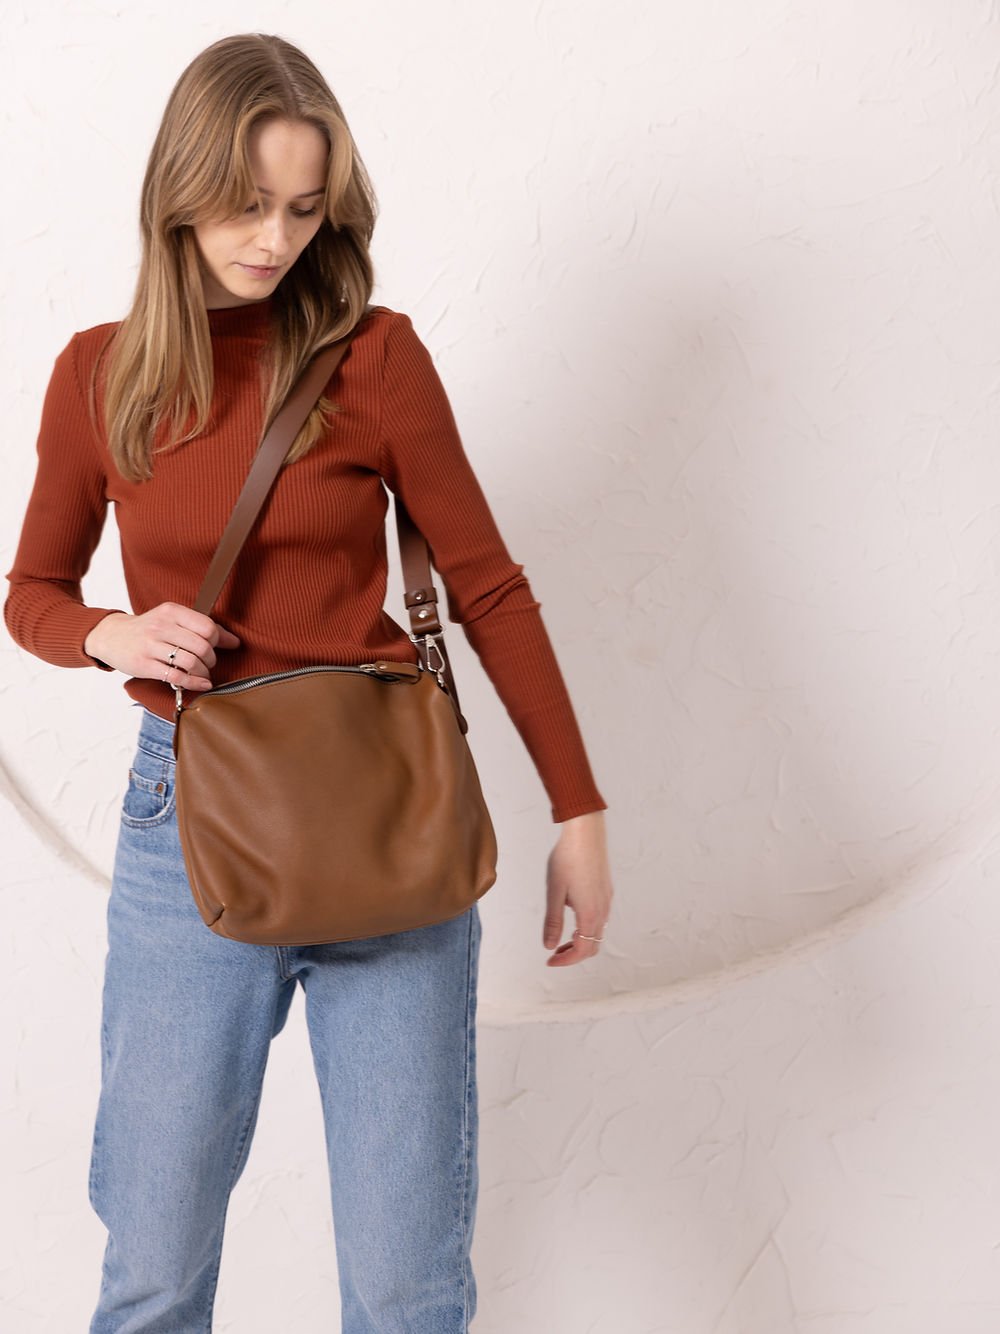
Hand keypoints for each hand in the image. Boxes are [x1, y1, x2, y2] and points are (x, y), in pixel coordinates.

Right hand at [83, 603, 241, 689]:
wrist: (110, 636)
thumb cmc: (148, 629)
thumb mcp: (171, 619)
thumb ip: (200, 627)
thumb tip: (234, 641)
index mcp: (171, 611)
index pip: (207, 627)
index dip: (219, 640)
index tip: (220, 648)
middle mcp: (161, 626)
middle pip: (202, 646)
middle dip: (211, 659)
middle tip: (208, 663)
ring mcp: (151, 646)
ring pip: (191, 662)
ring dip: (203, 672)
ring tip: (202, 673)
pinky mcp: (144, 665)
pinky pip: (177, 677)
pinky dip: (194, 683)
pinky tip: (201, 684)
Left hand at [543, 810, 613, 966]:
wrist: (586, 832)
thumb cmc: (567, 858)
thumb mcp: (554, 892)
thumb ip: (553, 921)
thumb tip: (549, 946)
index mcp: (590, 914)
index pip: (582, 951)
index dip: (565, 961)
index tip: (550, 961)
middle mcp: (602, 910)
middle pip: (593, 946)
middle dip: (573, 954)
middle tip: (554, 954)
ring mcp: (606, 900)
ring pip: (597, 932)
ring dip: (581, 941)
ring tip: (561, 937)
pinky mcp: (606, 890)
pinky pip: (600, 918)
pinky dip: (587, 927)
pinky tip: (572, 915)